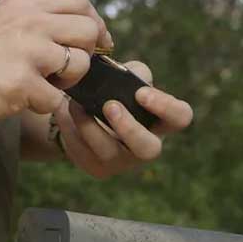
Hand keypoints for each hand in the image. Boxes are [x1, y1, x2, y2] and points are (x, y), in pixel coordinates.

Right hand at [0, 0, 112, 124]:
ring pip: (79, 66)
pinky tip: (21, 99)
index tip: (94, 42)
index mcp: (25, 3)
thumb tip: (83, 28)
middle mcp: (30, 21)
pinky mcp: (23, 83)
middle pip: (88, 31)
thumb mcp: (3, 18)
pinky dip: (43, 104)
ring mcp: (28, 52)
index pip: (80, 2)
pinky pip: (57, 99)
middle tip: (63, 69)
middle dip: (84, 54)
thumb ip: (38, 18)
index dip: (95, 23)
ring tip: (39, 84)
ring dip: (65, 82)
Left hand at [52, 60, 192, 178]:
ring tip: (74, 104)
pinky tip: (62, 111)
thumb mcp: (125, 78)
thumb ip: (132, 73)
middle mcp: (146, 146)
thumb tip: (129, 76)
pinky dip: (69, 130)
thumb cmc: (113, 93)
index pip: (180, 117)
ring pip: (108, 151)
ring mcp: (122, 162)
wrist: (85, 115)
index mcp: (160, 121)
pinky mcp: (97, 168)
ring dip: (89, 125)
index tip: (141, 93)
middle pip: (149, 149)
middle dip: (128, 127)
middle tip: (109, 106)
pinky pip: (82, 153)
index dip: (165, 107)